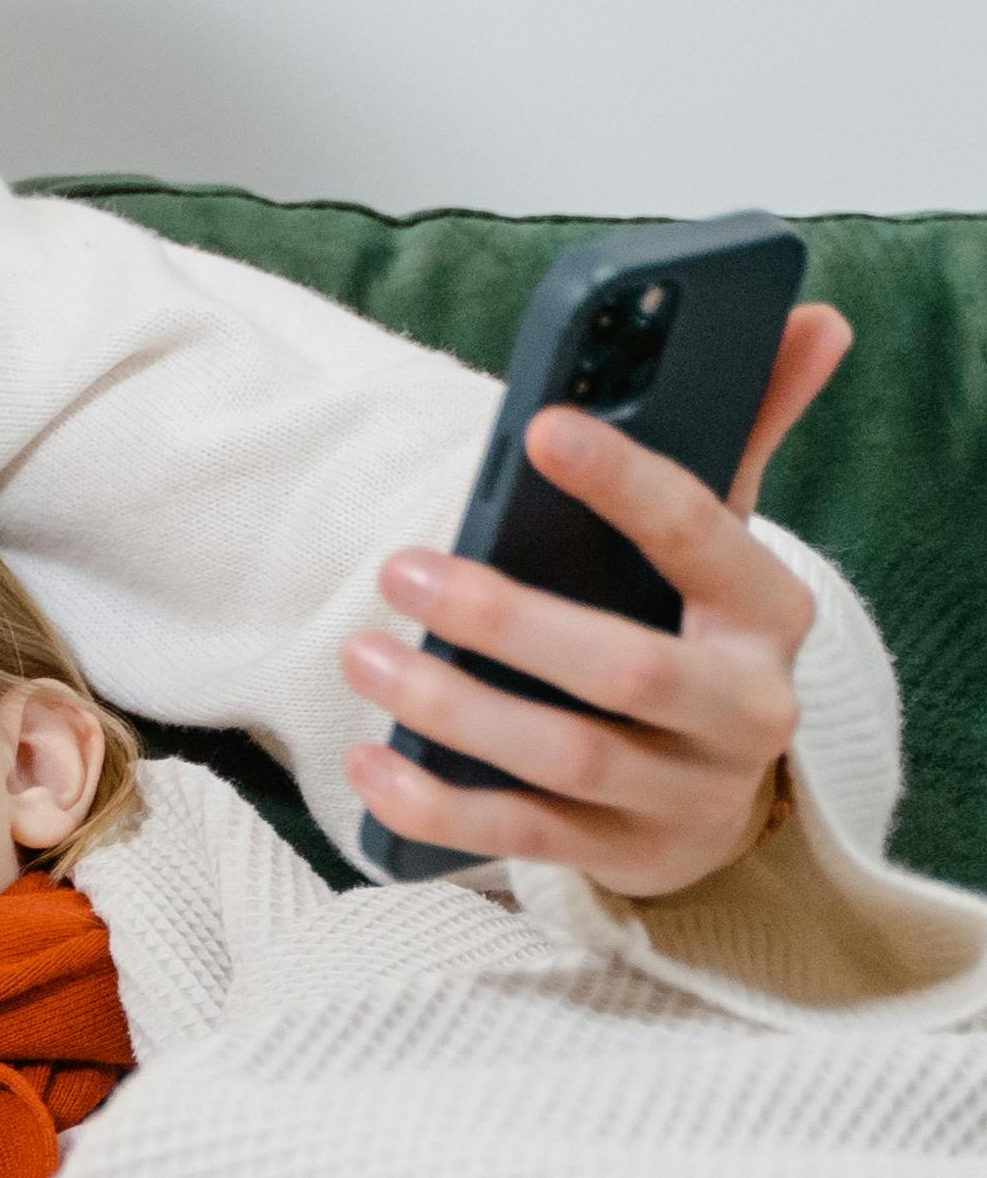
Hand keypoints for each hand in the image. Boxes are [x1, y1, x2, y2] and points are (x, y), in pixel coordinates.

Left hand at [343, 303, 852, 896]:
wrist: (714, 800)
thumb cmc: (694, 644)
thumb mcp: (720, 555)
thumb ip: (746, 438)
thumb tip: (814, 320)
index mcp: (770, 613)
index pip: (704, 535)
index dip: (627, 482)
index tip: (542, 430)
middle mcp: (745, 711)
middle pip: (624, 666)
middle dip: (504, 617)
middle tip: (399, 569)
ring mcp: (685, 795)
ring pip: (563, 757)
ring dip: (452, 709)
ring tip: (363, 658)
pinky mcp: (623, 858)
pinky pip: (520, 835)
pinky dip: (437, 805)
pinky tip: (371, 765)